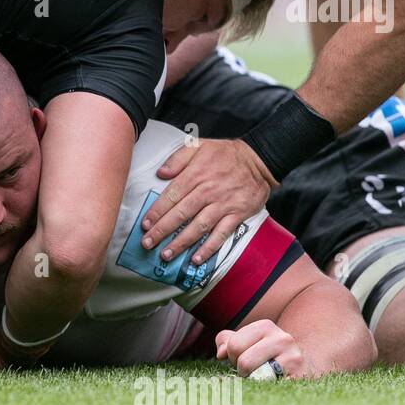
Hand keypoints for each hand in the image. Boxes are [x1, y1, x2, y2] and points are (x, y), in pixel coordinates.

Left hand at [141, 138, 274, 264]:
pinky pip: (221, 234)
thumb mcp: (199, 145)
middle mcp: (208, 191)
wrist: (260, 160)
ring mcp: (223, 205)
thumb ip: (178, 158)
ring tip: (166, 254)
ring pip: (199, 227)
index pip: (171, 196)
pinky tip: (197, 259)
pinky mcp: (237, 215)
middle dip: (162, 230)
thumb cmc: (226, 153)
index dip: (157, 212)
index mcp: (196, 174)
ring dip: (181, 242)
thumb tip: (160, 173)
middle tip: (147, 243)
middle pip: (181, 214)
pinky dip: (209, 248)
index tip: (145, 225)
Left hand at [215, 319, 306, 378]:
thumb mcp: (248, 341)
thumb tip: (220, 354)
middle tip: (252, 370)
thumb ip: (227, 341)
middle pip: (244, 360)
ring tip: (261, 376)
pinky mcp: (300, 378)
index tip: (245, 358)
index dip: (233, 356)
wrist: (303, 366)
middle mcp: (283, 338)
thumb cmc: (267, 354)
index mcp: (266, 326)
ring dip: (254, 380)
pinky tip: (272, 384)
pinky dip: (265, 389)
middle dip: (242, 369)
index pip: (234, 345)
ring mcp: (294, 358)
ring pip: (257, 375)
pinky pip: (271, 387)